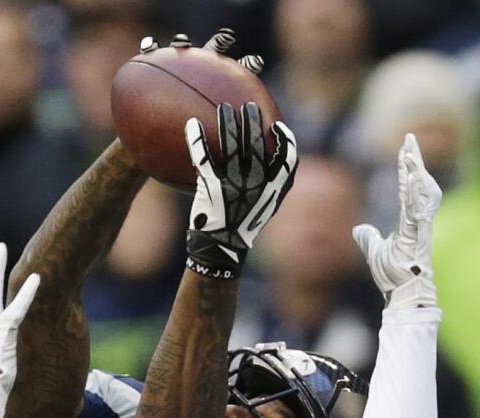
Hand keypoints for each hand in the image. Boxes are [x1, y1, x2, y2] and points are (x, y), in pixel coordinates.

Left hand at [184, 102, 297, 277]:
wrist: (220, 248)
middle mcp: (256, 182)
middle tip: (247, 107)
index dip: (286, 141)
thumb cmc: (241, 226)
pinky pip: (204, 156)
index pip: (287, 159)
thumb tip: (270, 164)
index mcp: (271, 188)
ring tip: (224, 109)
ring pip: (232, 145)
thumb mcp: (264, 209)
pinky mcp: (212, 186)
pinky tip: (192, 125)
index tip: (278, 127)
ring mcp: (234, 183)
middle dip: (253, 121)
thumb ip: (271, 187)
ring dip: (228, 122)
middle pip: (257, 143)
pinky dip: (197, 138)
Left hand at [352, 133, 442, 310]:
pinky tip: (412, 177)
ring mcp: (420, 226)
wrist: (403, 294)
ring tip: (409, 153)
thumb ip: (369, 238)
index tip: (404, 150)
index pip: (406, 189)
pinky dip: (415, 193)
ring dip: (415, 172)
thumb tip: (359, 229)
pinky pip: (418, 209)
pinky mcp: (420, 235)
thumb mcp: (375, 251)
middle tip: (409, 140)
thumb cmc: (393, 275)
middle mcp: (417, 220)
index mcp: (408, 221)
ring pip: (420, 192)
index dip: (405, 170)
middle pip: (417, 184)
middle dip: (413, 161)